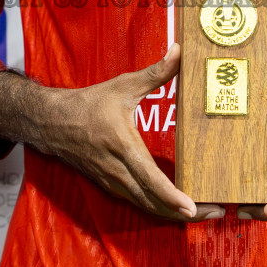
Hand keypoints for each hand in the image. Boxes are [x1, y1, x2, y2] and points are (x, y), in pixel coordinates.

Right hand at [0, 44, 224, 221]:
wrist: (51, 122)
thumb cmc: (88, 104)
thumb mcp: (123, 86)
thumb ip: (155, 73)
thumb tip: (180, 52)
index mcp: (122, 145)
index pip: (150, 179)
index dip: (172, 197)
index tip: (193, 208)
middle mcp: (117, 170)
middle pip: (153, 202)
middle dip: (183, 212)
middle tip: (215, 212)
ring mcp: (112, 181)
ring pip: (145, 206)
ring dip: (173, 213)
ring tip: (202, 213)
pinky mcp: (109, 186)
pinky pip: (137, 202)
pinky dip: (158, 208)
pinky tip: (176, 207)